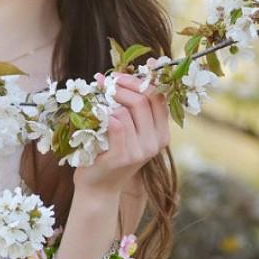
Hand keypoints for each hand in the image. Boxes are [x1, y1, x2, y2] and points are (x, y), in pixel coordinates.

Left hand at [73, 72, 170, 194]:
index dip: (141, 80)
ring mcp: (141, 151)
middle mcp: (156, 142)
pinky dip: (104, 116)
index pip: (159, 97)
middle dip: (122, 86)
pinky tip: (96, 116)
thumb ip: (130, 106)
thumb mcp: (127, 129)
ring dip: (108, 101)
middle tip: (104, 83)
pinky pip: (116, 124)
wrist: (98, 186)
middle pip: (144, 100)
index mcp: (161, 133)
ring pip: (126, 111)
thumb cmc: (109, 152)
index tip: (120, 74)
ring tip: (96, 101)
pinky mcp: (124, 156)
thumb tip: (120, 72)